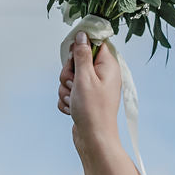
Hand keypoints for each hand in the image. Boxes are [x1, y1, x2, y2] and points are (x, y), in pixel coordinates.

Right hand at [58, 31, 120, 151]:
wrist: (94, 139)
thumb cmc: (93, 109)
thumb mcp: (85, 77)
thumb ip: (82, 54)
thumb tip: (82, 35)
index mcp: (108, 66)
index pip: (94, 44)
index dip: (80, 48)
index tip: (74, 58)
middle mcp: (102, 75)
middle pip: (77, 61)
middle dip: (68, 73)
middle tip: (74, 84)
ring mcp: (93, 87)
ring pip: (69, 77)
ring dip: (65, 88)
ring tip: (74, 100)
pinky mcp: (84, 98)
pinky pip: (68, 91)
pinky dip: (66, 99)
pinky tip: (72, 108)